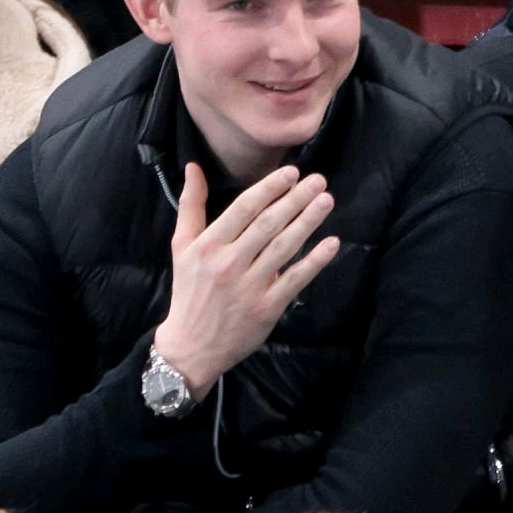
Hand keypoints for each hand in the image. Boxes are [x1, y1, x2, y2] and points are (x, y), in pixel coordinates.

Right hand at [153, 162, 339, 390]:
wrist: (192, 345)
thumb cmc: (189, 290)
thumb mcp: (181, 246)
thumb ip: (190, 205)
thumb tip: (193, 167)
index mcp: (208, 245)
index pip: (243, 209)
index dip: (269, 188)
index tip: (291, 172)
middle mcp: (229, 263)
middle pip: (268, 225)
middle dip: (295, 200)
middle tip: (318, 180)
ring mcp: (250, 287)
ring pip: (284, 248)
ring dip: (308, 222)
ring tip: (326, 201)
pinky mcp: (268, 308)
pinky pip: (296, 279)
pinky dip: (315, 260)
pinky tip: (331, 242)